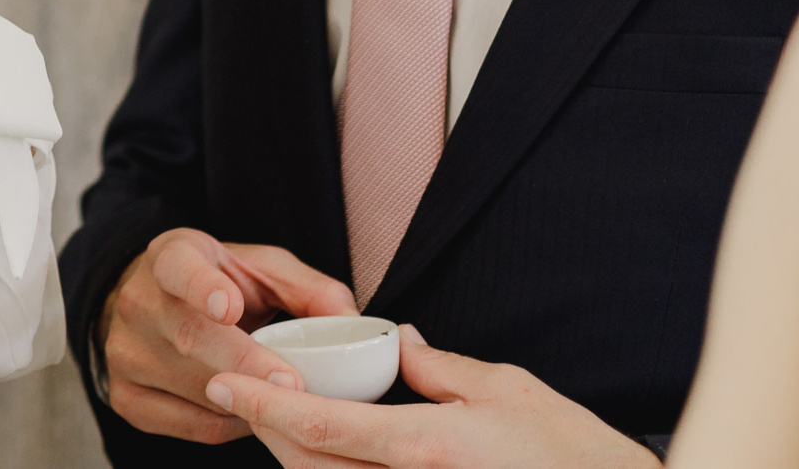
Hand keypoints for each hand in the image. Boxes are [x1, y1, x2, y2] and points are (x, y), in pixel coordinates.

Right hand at [102, 228, 357, 444]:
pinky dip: (233, 424)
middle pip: (191, 338)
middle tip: (292, 384)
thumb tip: (352, 322)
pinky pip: (194, 425)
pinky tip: (250, 408)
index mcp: (170, 257)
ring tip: (282, 393)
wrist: (152, 304)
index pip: (178, 267)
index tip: (227, 305)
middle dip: (245, 363)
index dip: (201, 286)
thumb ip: (309, 289)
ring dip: (248, 399)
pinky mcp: (126, 397)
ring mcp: (125, 352)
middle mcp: (138, 302)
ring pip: (197, 388)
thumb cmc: (220, 284)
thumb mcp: (262, 270)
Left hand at [206, 325, 657, 467]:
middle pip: (310, 468)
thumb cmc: (574, 453)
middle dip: (268, 432)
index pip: (323, 428)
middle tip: (241, 395)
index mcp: (429, 448)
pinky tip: (330, 454)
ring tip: (279, 422)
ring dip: (298, 459)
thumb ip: (439, 368)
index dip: (263, 406)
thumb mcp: (507, 391)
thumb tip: (395, 342)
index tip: (224, 384)